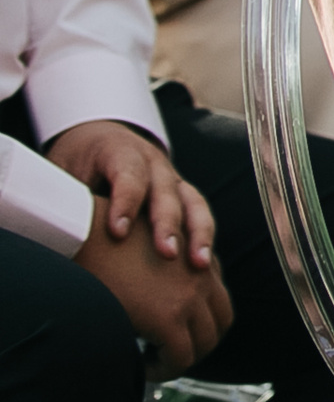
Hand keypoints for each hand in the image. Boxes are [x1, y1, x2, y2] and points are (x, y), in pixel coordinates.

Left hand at [47, 119, 213, 268]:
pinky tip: (203, 264)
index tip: (118, 233)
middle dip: (168, 223)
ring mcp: (171, 176)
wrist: (99, 138)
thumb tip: (61, 233)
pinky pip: (198, 212)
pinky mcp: (180, 193)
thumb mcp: (66, 172)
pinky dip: (203, 237)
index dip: (125, 202)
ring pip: (193, 201)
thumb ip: (72, 198)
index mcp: (120, 150)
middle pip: (166, 190)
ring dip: (199, 233)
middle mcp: (153, 161)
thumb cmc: (78, 162)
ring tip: (199, 263)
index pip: (128, 175)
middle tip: (167, 253)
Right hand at [72, 196, 231, 376]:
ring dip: (185, 357)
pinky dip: (166, 368)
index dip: (200, 320)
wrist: (82, 234)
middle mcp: (202, 275)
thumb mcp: (147, 248)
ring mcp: (190, 296)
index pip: (216, 297)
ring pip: (206, 342)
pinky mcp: (168, 316)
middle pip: (221, 321)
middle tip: (172, 354)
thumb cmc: (104, 240)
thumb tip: (157, 296)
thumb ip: (165, 270)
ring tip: (157, 361)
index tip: (178, 333)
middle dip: (201, 342)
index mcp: (198, 256)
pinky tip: (143, 366)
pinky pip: (180, 357)